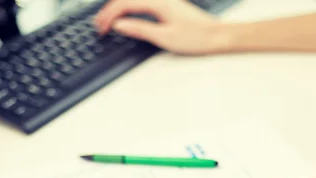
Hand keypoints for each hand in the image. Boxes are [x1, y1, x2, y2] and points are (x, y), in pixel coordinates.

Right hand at [95, 0, 226, 53]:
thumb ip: (139, 29)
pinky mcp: (167, 4)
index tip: (101, 28)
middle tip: (98, 26)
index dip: (108, 16)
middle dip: (109, 11)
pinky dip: (129, 8)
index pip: (124, 4)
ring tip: (107, 21)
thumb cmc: (196, 37)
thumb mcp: (164, 37)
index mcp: (157, 2)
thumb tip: (119, 24)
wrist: (217, 36)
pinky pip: (141, 2)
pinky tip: (125, 17)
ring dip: (117, 8)